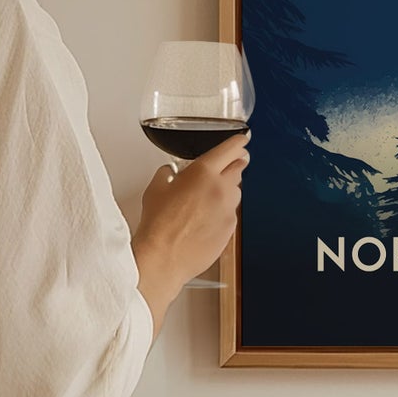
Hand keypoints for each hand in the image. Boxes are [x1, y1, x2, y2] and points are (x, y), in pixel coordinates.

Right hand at [133, 132, 248, 332]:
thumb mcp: (155, 189)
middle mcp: (221, 188)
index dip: (238, 142)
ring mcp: (229, 210)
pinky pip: (231, 213)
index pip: (230, 149)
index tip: (242, 140)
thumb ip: (167, 174)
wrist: (164, 257)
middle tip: (230, 164)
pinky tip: (206, 219)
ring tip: (209, 197)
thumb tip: (170, 172)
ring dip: (228, 189)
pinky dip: (223, 211)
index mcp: (203, 172)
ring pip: (236, 192)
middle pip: (239, 168)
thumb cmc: (158, 224)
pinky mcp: (230, 229)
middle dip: (235, 163)